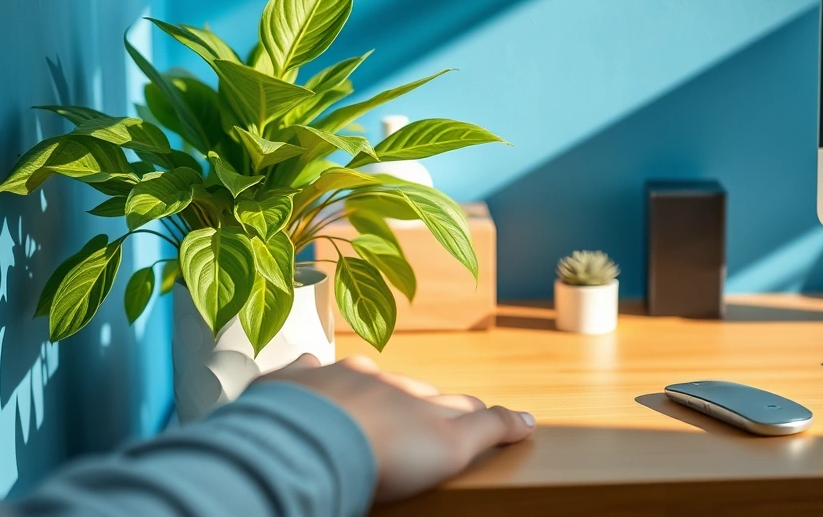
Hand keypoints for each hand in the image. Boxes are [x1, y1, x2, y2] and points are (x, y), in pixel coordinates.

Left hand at [258, 355, 534, 501]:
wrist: (310, 442)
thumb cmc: (384, 453)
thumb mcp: (450, 448)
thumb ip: (488, 430)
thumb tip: (530, 418)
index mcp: (418, 402)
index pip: (454, 404)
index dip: (469, 410)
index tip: (478, 410)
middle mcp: (380, 382)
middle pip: (410, 389)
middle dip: (422, 398)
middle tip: (428, 406)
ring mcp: (334, 380)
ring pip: (360, 375)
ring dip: (369, 384)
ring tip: (371, 396)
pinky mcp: (292, 384)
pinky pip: (304, 370)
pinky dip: (310, 372)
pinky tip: (310, 368)